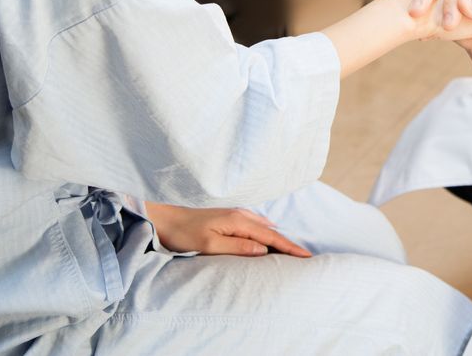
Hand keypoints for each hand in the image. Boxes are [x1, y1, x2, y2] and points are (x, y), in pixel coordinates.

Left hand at [144, 202, 311, 257]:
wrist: (164, 217)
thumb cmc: (183, 233)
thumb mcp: (208, 244)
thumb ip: (237, 247)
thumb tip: (263, 251)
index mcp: (238, 222)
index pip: (271, 238)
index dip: (289, 247)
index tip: (307, 256)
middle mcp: (241, 215)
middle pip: (271, 233)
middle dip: (289, 244)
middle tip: (306, 256)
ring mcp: (235, 214)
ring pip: (263, 229)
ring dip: (278, 240)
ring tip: (291, 250)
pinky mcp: (229, 217)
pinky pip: (255, 226)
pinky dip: (266, 234)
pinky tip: (268, 237)